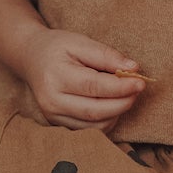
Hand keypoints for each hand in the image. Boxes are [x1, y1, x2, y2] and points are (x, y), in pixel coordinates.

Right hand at [23, 31, 147, 131]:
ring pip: (95, 126)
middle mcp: (52, 101)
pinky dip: (106, 120)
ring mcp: (53, 116)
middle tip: (138, 90)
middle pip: (95, 111)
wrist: (31, 59)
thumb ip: (107, 55)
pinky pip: (90, 130)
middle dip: (123, 103)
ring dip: (117, 113)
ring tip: (125, 95)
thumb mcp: (80, 42)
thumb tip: (134, 69)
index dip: (120, 87)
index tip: (140, 82)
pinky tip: (111, 105)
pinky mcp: (58, 125)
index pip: (94, 87)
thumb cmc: (58, 48)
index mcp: (56, 76)